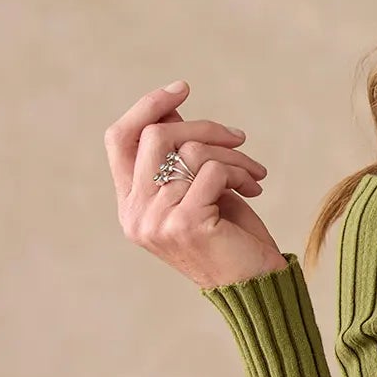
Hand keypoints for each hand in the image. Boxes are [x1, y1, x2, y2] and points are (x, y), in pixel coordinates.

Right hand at [106, 80, 287, 288]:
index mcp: (130, 205)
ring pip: (191, 152)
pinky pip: (213, 171)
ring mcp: (156, 220)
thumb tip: (172, 104)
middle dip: (204, 126)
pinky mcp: (185, 223)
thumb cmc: (231, 238)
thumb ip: (180, 154)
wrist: (257, 287)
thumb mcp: (199, 189)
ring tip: (254, 172)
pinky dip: (240, 172)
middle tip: (238, 137)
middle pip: (156, 136)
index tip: (182, 89)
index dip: (147, 107)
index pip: (119, 139)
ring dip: (233, 155)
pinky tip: (255, 189)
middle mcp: (135, 214)